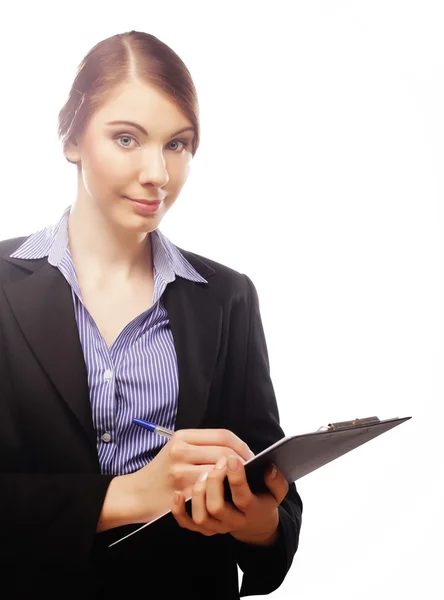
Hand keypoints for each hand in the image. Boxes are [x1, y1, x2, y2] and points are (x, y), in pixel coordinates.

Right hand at [126, 429, 253, 522]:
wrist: (137, 493)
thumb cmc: (162, 471)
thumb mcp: (177, 448)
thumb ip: (201, 445)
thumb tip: (234, 449)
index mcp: (182, 437)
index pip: (222, 435)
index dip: (241, 445)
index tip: (249, 455)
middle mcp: (181, 451)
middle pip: (225, 452)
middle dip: (242, 462)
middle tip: (250, 470)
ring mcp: (180, 472)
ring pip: (220, 472)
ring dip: (234, 478)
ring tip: (240, 481)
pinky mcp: (181, 493)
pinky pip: (210, 491)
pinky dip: (222, 492)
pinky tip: (227, 494)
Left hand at [171, 455, 288, 545]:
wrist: (253, 522)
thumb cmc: (261, 498)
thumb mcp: (276, 493)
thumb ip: (277, 481)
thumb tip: (269, 468)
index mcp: (251, 510)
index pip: (243, 498)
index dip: (237, 477)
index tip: (233, 458)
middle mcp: (232, 521)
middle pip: (217, 508)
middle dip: (215, 482)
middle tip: (217, 463)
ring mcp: (216, 526)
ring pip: (201, 517)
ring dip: (199, 493)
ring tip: (203, 474)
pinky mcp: (202, 528)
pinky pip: (187, 524)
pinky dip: (180, 510)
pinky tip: (179, 493)